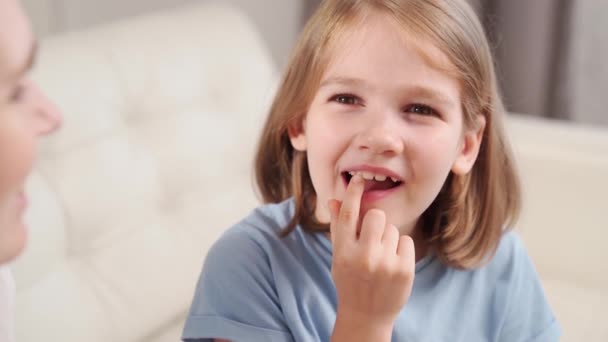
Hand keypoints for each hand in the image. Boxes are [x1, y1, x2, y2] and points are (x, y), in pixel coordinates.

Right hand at [328, 175, 415, 328]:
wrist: (367, 315)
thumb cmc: (350, 280)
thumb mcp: (339, 256)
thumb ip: (338, 228)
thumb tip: (334, 199)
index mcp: (344, 251)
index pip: (348, 214)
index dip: (353, 193)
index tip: (359, 178)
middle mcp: (363, 256)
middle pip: (376, 216)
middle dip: (376, 222)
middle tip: (373, 239)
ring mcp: (385, 263)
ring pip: (392, 229)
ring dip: (388, 239)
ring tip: (381, 258)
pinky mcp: (404, 269)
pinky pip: (406, 241)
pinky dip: (401, 249)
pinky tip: (392, 264)